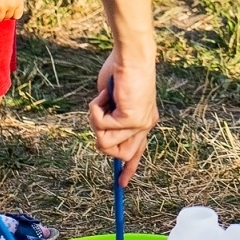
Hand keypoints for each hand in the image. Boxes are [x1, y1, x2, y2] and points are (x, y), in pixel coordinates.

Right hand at [89, 50, 157, 186]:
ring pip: (105, 143)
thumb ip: (112, 117)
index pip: (138, 151)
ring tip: (104, 100)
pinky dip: (95, 110)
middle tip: (101, 113)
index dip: (129, 168)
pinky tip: (105, 95)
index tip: (122, 183)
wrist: (131, 55)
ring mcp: (139, 124)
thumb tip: (103, 134)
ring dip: (96, 121)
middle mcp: (144, 125)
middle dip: (102, 138)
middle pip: (119, 154)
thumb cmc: (121, 70)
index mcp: (144, 121)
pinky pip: (101, 126)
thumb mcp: (115, 99)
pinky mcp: (131, 119)